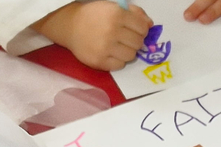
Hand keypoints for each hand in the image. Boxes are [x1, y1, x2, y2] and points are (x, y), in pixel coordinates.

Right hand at [34, 1, 152, 71]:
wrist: (69, 26)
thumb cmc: (94, 15)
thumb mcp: (114, 7)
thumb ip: (134, 13)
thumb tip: (150, 24)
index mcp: (116, 14)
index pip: (143, 28)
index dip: (142, 30)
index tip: (136, 30)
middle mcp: (112, 31)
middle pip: (138, 43)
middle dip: (135, 41)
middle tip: (126, 38)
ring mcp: (105, 47)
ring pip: (131, 56)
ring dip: (128, 52)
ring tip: (118, 46)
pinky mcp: (99, 61)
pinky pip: (120, 65)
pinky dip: (118, 61)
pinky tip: (111, 53)